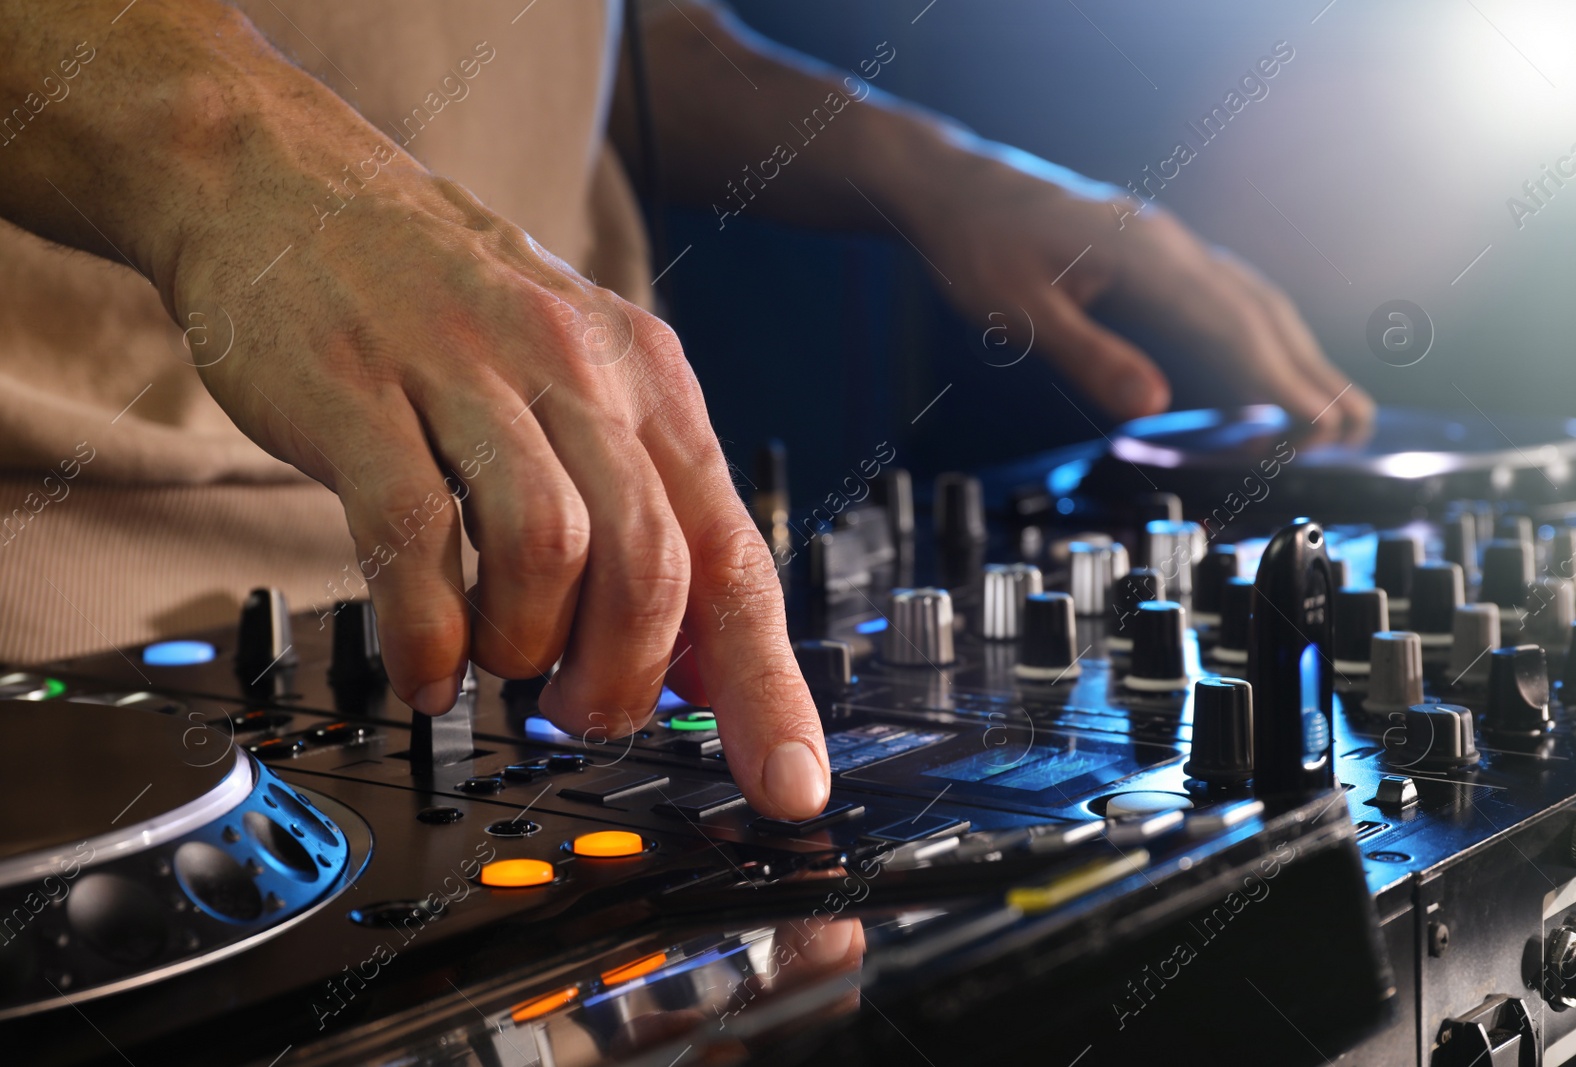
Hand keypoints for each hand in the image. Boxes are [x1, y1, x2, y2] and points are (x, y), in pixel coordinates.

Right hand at [176, 147, 828, 819]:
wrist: (296, 188)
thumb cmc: (448, 310)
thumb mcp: (581, 387)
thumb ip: (644, 515)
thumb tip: (701, 666)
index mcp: (648, 384)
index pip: (737, 555)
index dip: (770, 684)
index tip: (790, 783)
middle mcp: (577, 371)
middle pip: (655, 565)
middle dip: (628, 677)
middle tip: (584, 712)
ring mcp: (466, 376)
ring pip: (551, 549)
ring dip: (530, 648)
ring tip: (501, 666)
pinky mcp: (360, 393)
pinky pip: (415, 536)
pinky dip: (427, 631)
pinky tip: (425, 665)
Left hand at [900, 141, 1373, 428]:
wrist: (949, 186)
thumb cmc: (973, 245)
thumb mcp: (1015, 311)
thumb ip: (1086, 355)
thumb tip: (1151, 406)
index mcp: (1142, 255)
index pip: (1231, 326)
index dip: (1281, 381)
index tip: (1320, 428)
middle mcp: (1166, 243)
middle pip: (1257, 310)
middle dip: (1309, 373)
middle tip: (1356, 431)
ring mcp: (1164, 242)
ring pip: (1249, 298)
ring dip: (1295, 351)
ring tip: (1334, 404)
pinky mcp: (1153, 251)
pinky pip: (1225, 291)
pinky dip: (1260, 330)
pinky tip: (1268, 357)